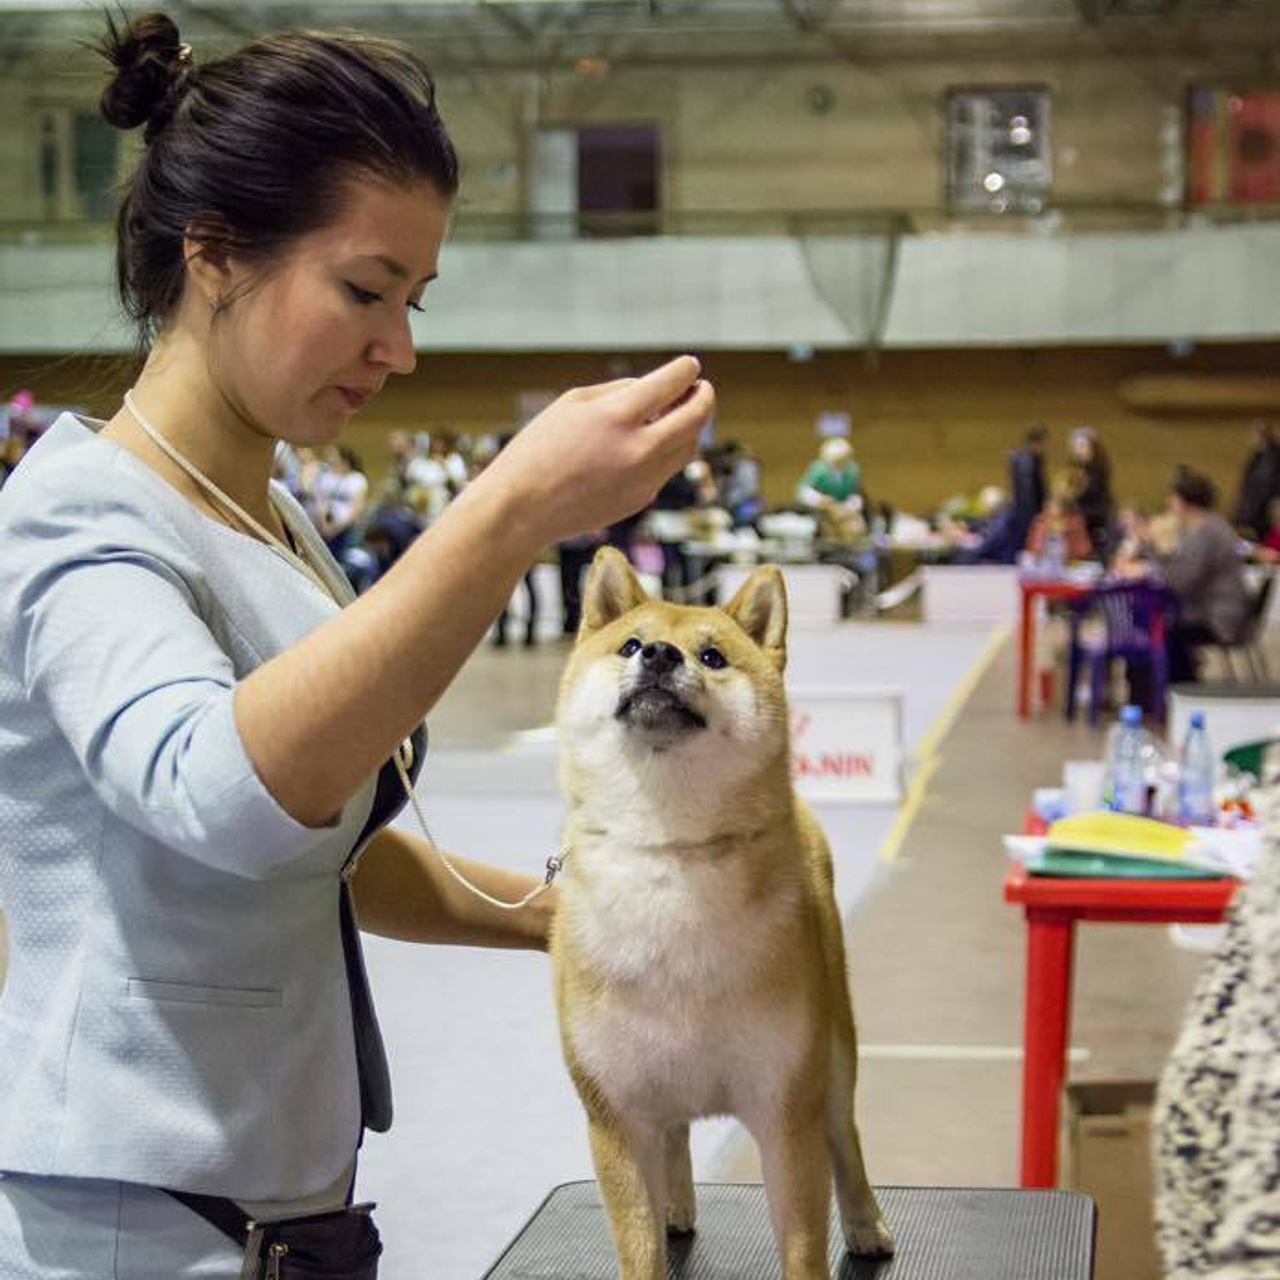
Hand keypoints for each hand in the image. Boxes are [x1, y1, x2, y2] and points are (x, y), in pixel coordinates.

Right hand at [483, 356, 714, 544]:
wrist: (522, 509)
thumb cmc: (540, 448)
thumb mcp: (572, 403)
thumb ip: (620, 391)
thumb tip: (659, 390)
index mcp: (617, 416)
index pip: (672, 384)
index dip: (686, 370)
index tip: (690, 366)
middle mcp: (638, 449)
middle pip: (695, 417)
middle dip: (704, 397)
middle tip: (701, 388)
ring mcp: (643, 479)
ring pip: (688, 447)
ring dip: (691, 426)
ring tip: (680, 413)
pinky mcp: (641, 500)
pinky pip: (666, 469)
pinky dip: (667, 451)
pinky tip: (651, 442)